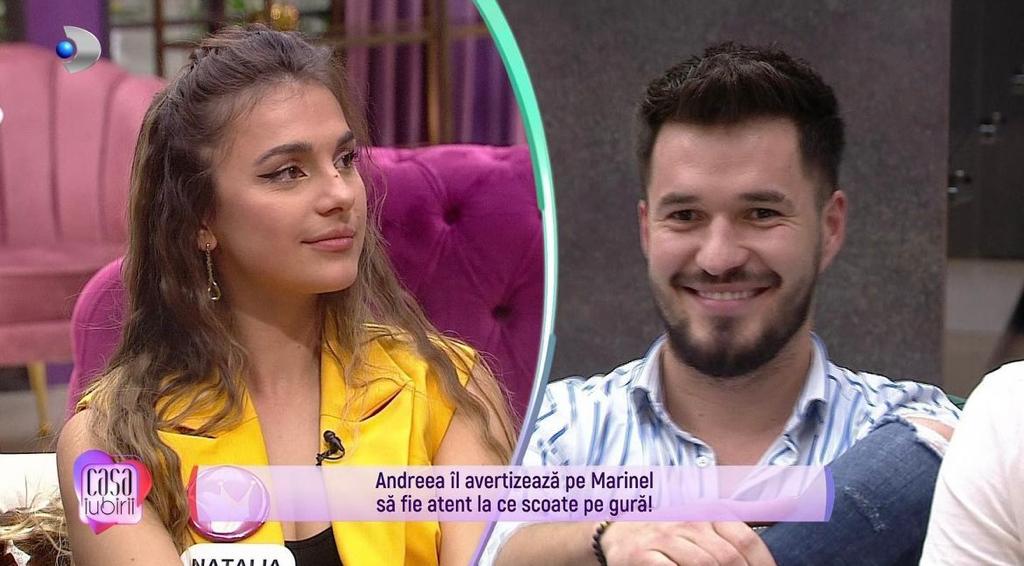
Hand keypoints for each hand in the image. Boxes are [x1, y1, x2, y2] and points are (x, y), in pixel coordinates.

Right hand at [600, 521, 775, 565]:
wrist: (616, 532)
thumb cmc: (671, 528)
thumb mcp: (710, 514)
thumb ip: (751, 510)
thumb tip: (796, 501)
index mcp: (707, 510)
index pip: (745, 540)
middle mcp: (686, 520)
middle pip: (728, 558)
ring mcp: (662, 538)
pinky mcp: (641, 557)